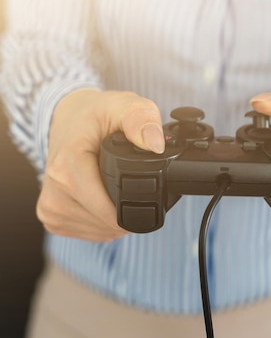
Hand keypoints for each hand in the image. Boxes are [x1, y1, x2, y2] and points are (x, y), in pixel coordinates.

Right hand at [37, 89, 164, 240]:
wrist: (69, 118)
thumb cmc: (98, 113)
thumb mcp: (125, 105)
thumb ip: (143, 120)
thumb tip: (156, 144)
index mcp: (66, 165)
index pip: (104, 209)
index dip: (132, 210)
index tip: (146, 196)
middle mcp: (53, 189)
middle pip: (105, 222)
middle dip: (128, 212)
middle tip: (133, 185)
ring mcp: (49, 206)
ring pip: (98, 231)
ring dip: (116, 219)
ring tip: (116, 189)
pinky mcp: (51, 216)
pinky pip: (88, 232)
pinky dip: (104, 222)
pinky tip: (105, 200)